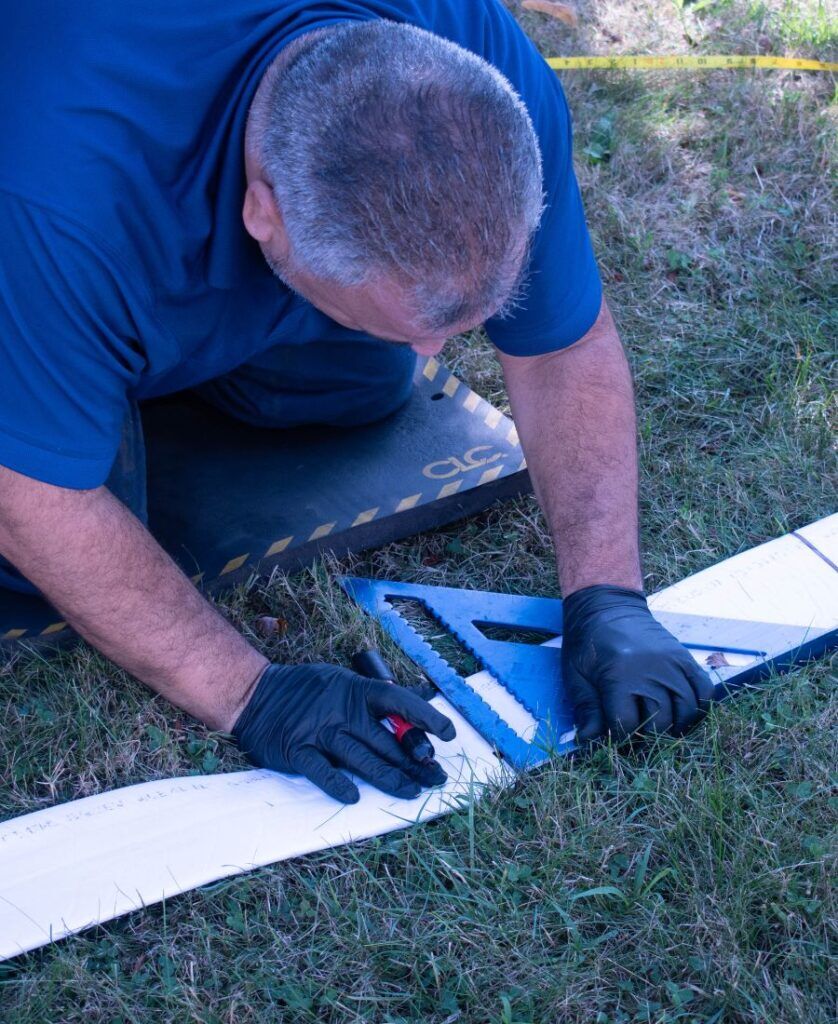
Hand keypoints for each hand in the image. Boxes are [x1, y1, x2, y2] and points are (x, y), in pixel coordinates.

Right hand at [232, 663, 455, 802]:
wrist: (255, 696)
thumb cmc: (305, 690)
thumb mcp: (342, 682)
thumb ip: (374, 698)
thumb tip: (416, 707)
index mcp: (356, 691)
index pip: (400, 702)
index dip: (426, 717)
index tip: (448, 733)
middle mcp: (342, 711)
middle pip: (387, 740)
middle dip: (415, 761)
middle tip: (436, 778)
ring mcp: (320, 732)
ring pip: (363, 759)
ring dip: (390, 778)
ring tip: (412, 791)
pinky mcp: (299, 751)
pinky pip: (323, 771)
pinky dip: (338, 784)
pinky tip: (354, 797)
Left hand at [561, 585, 713, 742]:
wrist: (606, 605)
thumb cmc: (586, 642)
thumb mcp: (576, 675)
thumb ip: (586, 708)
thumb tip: (589, 741)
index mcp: (619, 675)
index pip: (628, 724)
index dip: (619, 738)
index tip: (614, 738)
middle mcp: (651, 670)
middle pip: (660, 722)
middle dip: (647, 738)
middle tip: (636, 740)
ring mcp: (672, 663)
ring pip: (686, 710)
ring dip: (675, 728)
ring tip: (660, 732)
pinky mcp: (684, 657)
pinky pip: (704, 689)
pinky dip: (700, 707)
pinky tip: (683, 716)